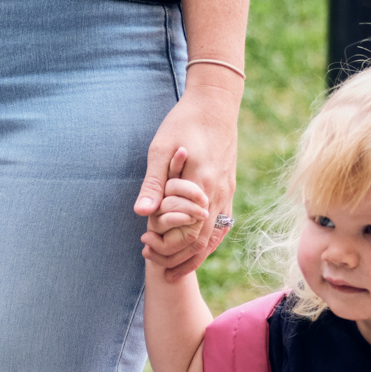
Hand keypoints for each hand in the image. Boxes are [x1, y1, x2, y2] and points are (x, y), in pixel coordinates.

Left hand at [133, 84, 239, 282]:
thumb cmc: (183, 123)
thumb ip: (153, 183)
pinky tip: (195, 246)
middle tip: (155, 264)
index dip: (167, 247)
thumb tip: (141, 213)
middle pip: (202, 242)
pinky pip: (223, 225)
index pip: (188, 235)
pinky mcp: (229, 188)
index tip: (145, 247)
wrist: (215, 103)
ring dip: (194, 255)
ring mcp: (227, 192)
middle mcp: (219, 194)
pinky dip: (208, 241)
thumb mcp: (159, 149)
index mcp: (202, 186)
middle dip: (178, 258)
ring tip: (174, 267)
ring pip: (215, 237)